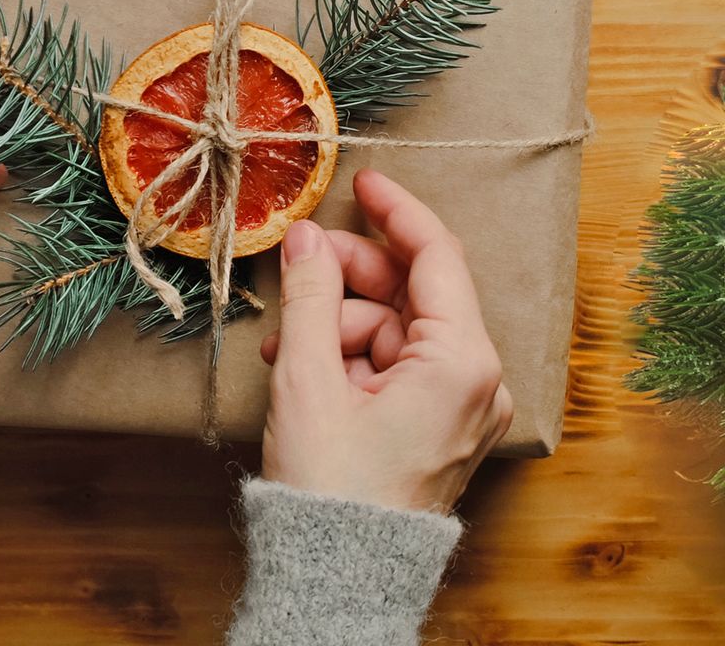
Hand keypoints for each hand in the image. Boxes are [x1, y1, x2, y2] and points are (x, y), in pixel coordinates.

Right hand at [259, 168, 511, 513]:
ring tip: (287, 349)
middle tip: (297, 270)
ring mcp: (461, 406)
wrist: (341, 582)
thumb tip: (306, 236)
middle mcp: (477, 380)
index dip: (396, 211)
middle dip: (349, 278)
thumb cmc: (332, 485)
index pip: (436, 256)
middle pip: (411, 292)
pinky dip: (350, 356)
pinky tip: (307, 369)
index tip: (363, 182)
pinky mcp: (439, 424)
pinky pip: (395, 363)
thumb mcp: (309, 377)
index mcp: (462, 362)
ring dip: (338, 325)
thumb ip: (310, 294)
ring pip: (395, 327)